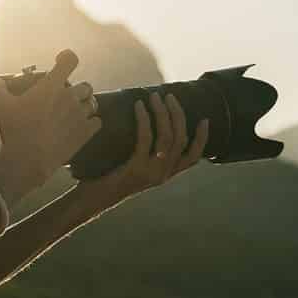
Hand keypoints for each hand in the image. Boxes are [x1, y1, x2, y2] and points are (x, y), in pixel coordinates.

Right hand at [0, 49, 102, 196]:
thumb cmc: (15, 128)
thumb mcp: (2, 105)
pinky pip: (97, 122)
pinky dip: (91, 123)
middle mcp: (69, 97)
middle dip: (76, 90)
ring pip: (92, 103)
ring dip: (84, 106)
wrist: (28, 158)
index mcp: (52, 86)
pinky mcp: (85, 133)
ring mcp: (80, 115)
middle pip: (85, 86)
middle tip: (65, 98)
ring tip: (74, 113)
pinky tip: (81, 128)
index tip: (61, 61)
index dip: (67, 58)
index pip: (70, 60)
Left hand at [77, 90, 209, 206]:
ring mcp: (151, 173)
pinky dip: (144, 119)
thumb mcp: (136, 168)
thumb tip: (154, 125)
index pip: (193, 158)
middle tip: (169, 97)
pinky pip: (146, 139)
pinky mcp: (136, 168)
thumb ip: (148, 155)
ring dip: (162, 113)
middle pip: (181, 140)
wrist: (92, 201)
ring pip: (167, 137)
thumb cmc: (109, 179)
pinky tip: (139, 106)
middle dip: (177, 115)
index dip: (202, 139)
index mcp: (165, 175)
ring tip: (155, 97)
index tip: (205, 120)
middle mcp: (162, 175)